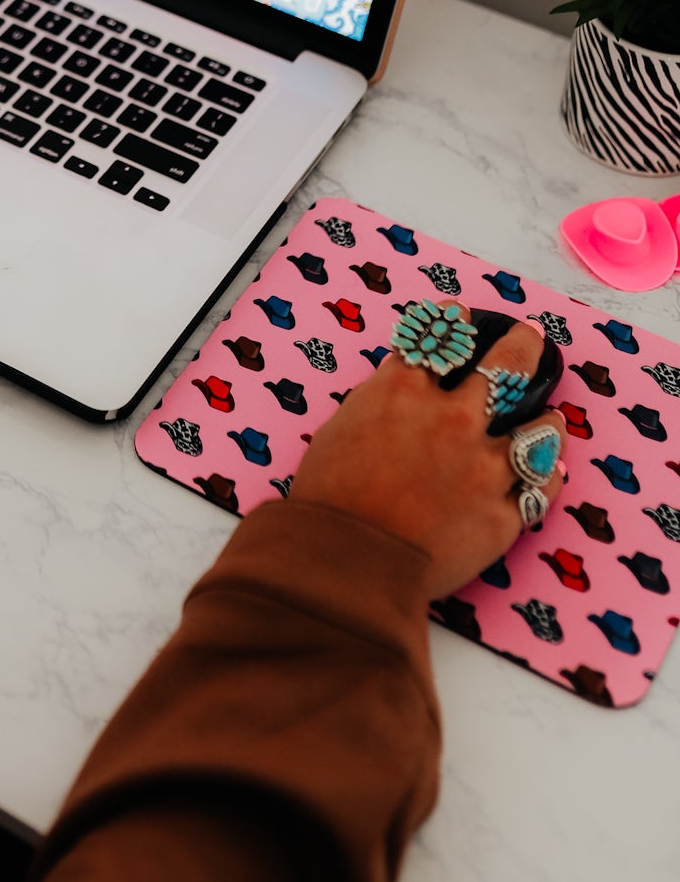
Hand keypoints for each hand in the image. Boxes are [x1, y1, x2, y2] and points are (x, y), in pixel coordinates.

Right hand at [290, 306, 566, 596]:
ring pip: (539, 429)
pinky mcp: (502, 514)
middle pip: (505, 366)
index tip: (462, 317)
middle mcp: (452, 418)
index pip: (439, 338)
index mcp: (403, 391)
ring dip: (546, 420)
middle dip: (521, 347)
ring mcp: (483, 466)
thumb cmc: (329, 496)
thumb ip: (382, 400)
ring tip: (551, 416)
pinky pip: (541, 487)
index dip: (453, 323)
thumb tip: (403, 385)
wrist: (348, 563)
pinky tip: (550, 469)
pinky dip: (547, 475)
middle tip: (529, 339)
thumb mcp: (343, 426)